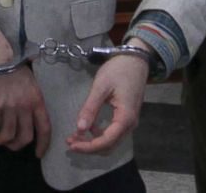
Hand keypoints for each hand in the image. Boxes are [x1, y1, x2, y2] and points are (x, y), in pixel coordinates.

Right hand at [0, 30, 50, 156]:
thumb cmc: (9, 64)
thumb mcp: (28, 80)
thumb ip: (30, 97)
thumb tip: (26, 112)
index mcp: (36, 99)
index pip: (45, 128)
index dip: (42, 144)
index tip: (37, 153)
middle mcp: (25, 105)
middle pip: (24, 137)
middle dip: (14, 145)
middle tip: (5, 142)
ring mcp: (10, 106)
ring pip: (6, 136)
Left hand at [66, 38, 149, 153]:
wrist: (135, 60)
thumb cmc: (119, 70)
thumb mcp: (101, 87)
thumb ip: (90, 108)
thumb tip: (80, 129)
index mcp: (125, 118)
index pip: (106, 142)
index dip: (88, 147)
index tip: (71, 145)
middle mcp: (129, 124)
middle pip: (109, 145)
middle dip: (88, 146)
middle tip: (70, 141)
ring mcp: (129, 121)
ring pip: (110, 140)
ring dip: (93, 141)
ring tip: (75, 136)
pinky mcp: (125, 117)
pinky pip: (112, 132)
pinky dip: (99, 134)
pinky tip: (87, 127)